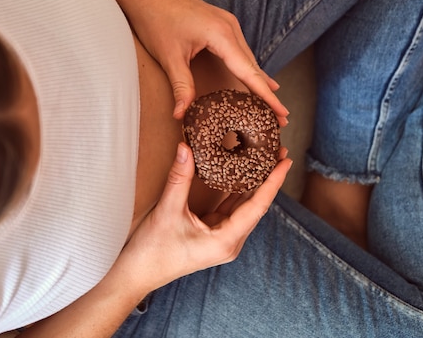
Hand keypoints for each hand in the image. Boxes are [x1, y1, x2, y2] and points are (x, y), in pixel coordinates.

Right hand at [113, 142, 291, 294]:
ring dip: (254, 183)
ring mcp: (223, 238)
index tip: (285, 160)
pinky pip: (231, 209)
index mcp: (226, 240)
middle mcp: (230, 241)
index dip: (273, 181)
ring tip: (265, 159)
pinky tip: (241, 174)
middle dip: (268, 178)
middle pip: (256, 205)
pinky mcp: (213, 234)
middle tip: (278, 151)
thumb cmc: (153, 251)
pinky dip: (237, 190)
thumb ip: (179, 178)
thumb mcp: (167, 211)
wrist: (137, 274)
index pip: (258, 206)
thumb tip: (186, 147)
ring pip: (245, 207)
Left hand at [128, 0, 289, 124]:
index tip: (282, 112)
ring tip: (272, 104)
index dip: (266, 95)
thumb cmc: (156, 19)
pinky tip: (257, 78)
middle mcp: (230, 27)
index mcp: (222, 35)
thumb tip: (182, 115)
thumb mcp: (170, 57)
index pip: (249, 72)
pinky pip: (240, 50)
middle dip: (267, 93)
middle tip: (282, 118)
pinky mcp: (221, 24)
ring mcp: (228, 24)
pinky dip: (248, 67)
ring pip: (248, 58)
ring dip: (259, 81)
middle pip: (254, 66)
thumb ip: (181, 86)